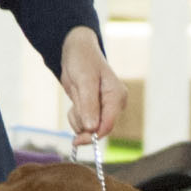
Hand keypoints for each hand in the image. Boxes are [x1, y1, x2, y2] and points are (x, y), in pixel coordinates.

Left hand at [59, 26, 126, 143]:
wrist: (76, 50)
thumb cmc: (83, 60)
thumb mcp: (84, 80)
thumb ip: (89, 105)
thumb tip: (92, 128)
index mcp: (117, 96)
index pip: (108, 124)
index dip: (93, 135)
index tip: (77, 141)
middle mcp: (114, 104)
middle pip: (99, 128)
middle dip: (83, 123)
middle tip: (74, 108)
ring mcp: (105, 107)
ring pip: (89, 127)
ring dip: (77, 118)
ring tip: (76, 98)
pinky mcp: (95, 109)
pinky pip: (84, 122)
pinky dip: (76, 116)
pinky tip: (76, 101)